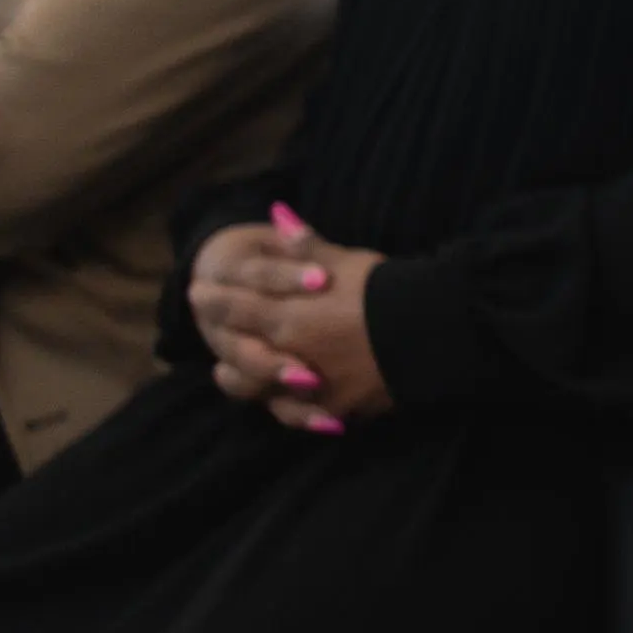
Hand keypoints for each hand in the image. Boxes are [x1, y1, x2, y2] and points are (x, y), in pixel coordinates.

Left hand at [188, 210, 393, 431]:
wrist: (433, 332)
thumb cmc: (388, 290)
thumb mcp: (346, 261)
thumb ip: (307, 247)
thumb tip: (279, 217)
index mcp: (288, 316)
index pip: (235, 307)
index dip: (214, 298)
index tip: (199, 291)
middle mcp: (291, 356)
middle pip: (239, 353)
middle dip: (221, 341)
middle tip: (209, 332)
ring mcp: (312, 388)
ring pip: (260, 390)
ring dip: (243, 380)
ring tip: (230, 373)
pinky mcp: (339, 409)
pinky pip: (301, 415)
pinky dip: (289, 408)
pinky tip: (285, 399)